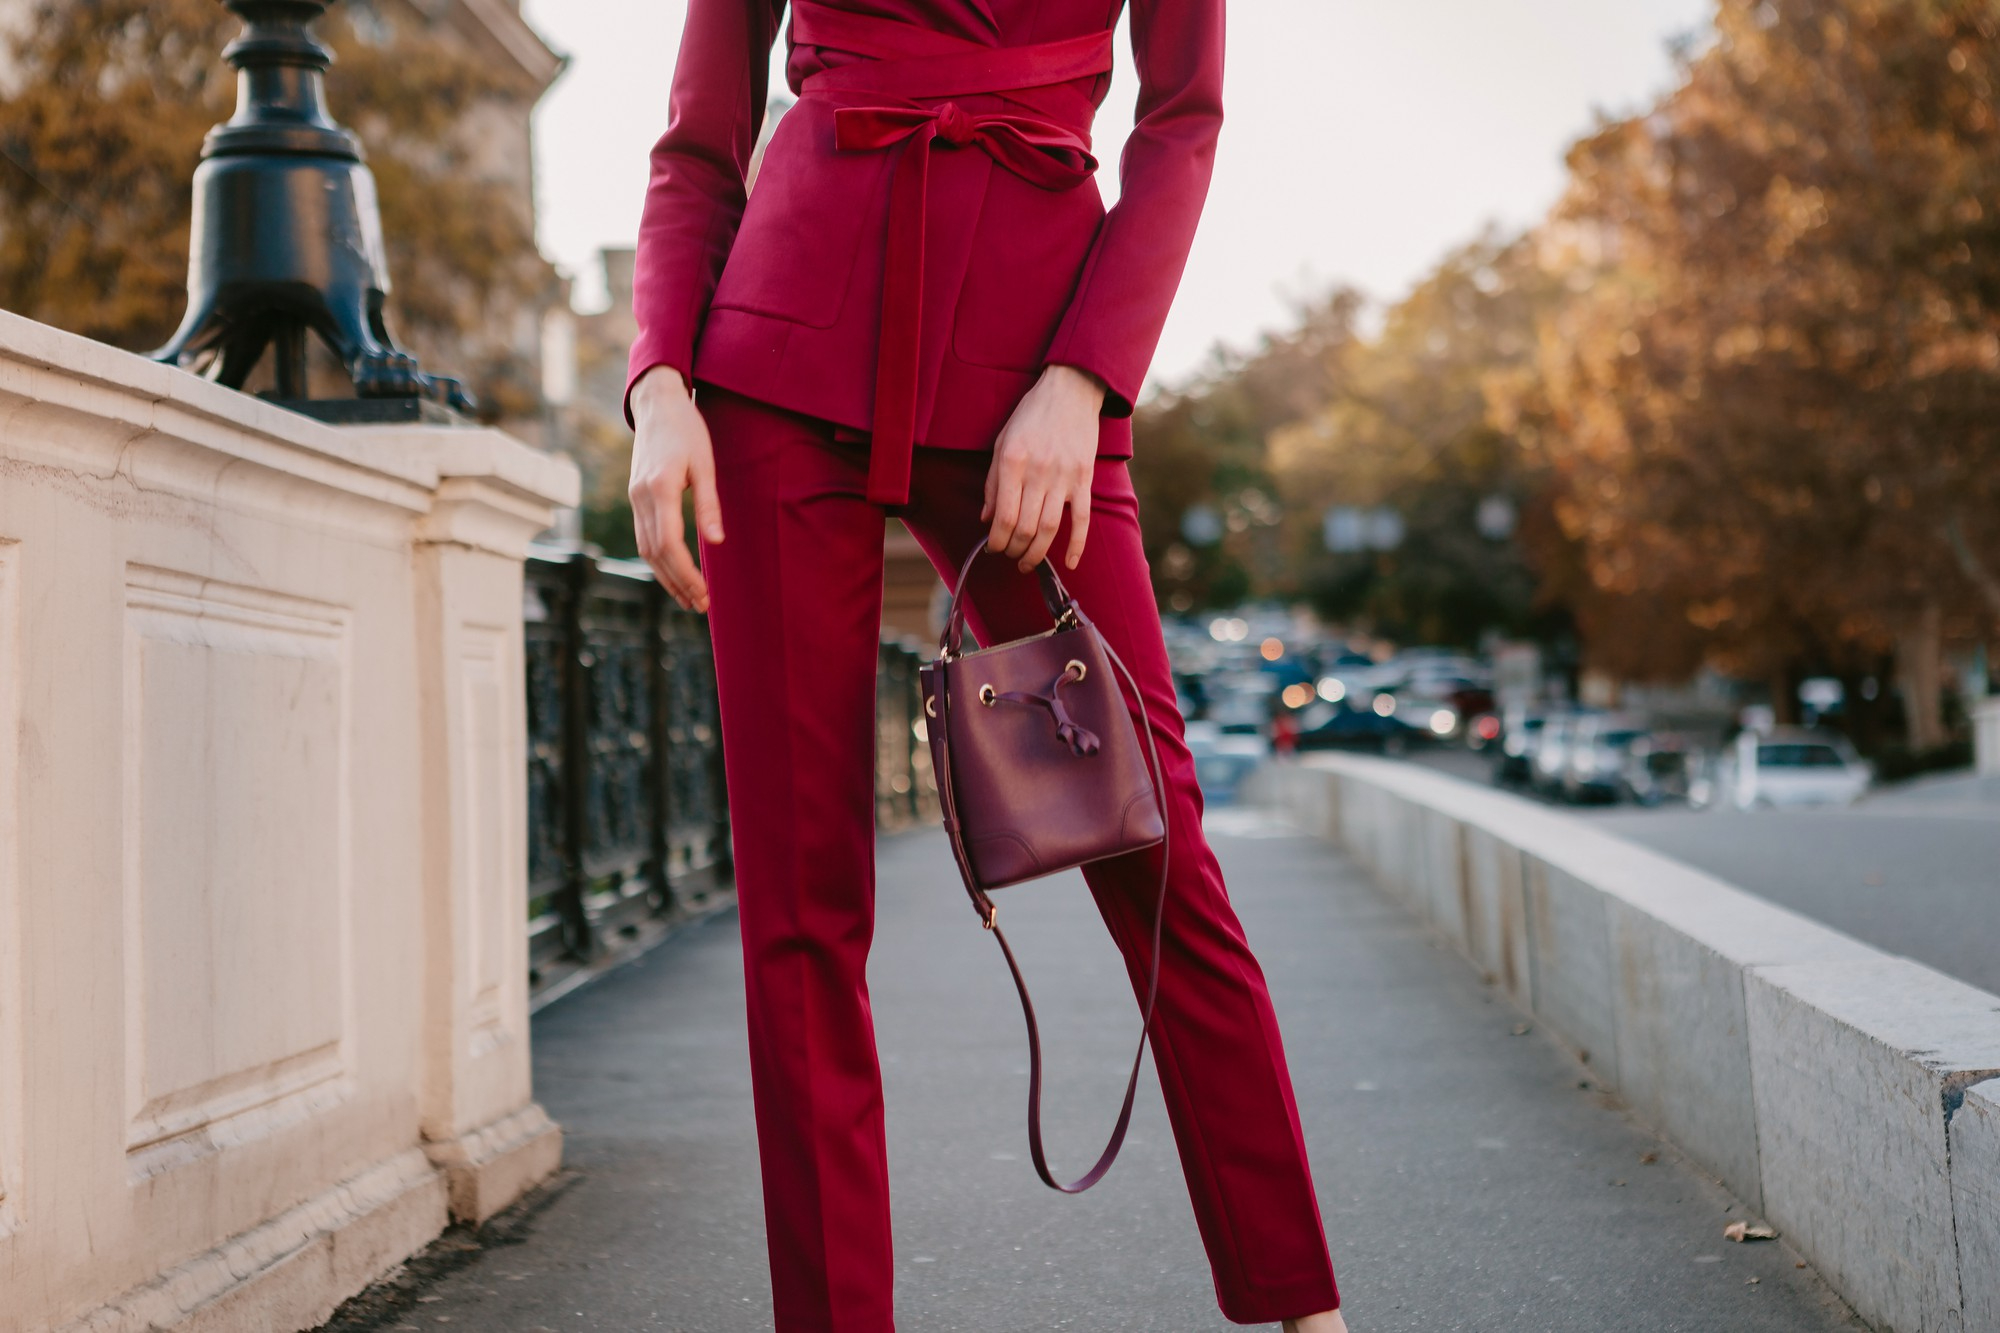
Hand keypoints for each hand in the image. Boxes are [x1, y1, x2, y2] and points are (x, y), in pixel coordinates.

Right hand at [628, 366, 723, 611]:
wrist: (657, 404)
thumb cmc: (687, 430)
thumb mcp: (705, 464)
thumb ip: (709, 504)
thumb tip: (716, 542)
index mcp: (659, 488)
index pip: (669, 545)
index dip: (686, 574)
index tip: (704, 593)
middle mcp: (640, 497)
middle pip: (655, 553)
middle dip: (677, 583)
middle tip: (699, 605)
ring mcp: (634, 498)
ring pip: (645, 548)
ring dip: (665, 576)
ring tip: (688, 598)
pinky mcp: (635, 497)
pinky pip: (643, 536)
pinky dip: (658, 559)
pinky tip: (673, 572)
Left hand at [982, 363, 1106, 571]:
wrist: (1070, 391)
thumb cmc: (1031, 416)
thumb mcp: (1002, 442)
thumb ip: (993, 482)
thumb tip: (987, 519)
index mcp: (1013, 461)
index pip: (1004, 516)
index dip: (997, 540)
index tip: (993, 547)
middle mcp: (1038, 471)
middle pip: (1026, 527)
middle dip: (1014, 550)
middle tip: (1009, 556)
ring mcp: (1064, 476)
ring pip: (1050, 527)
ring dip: (1037, 553)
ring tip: (1028, 563)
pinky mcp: (1084, 478)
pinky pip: (1082, 518)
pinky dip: (1077, 544)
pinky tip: (1069, 563)